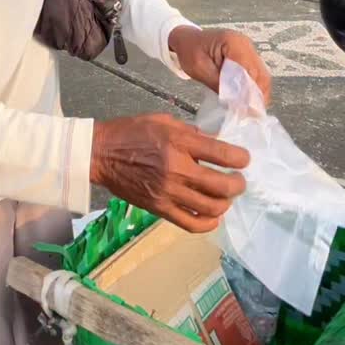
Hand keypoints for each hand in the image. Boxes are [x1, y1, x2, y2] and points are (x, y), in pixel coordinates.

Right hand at [90, 113, 249, 232]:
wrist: (101, 154)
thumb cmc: (132, 132)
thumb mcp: (164, 121)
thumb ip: (191, 133)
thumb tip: (215, 144)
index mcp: (178, 142)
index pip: (222, 154)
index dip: (240, 158)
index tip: (244, 159)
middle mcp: (177, 169)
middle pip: (222, 185)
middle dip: (238, 184)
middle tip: (239, 180)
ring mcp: (168, 192)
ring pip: (211, 207)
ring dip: (226, 203)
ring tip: (225, 196)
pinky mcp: (160, 209)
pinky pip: (192, 223)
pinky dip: (209, 222)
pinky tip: (213, 215)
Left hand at [168, 25, 271, 103]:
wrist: (186, 39)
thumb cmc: (189, 51)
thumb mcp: (200, 70)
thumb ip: (219, 85)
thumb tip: (236, 103)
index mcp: (233, 43)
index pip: (249, 71)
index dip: (250, 92)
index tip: (248, 110)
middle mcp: (245, 44)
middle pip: (260, 73)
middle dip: (257, 95)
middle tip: (252, 114)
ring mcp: (248, 49)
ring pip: (261, 75)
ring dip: (257, 93)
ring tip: (251, 110)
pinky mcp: (247, 56)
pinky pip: (256, 73)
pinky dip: (253, 87)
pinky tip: (248, 100)